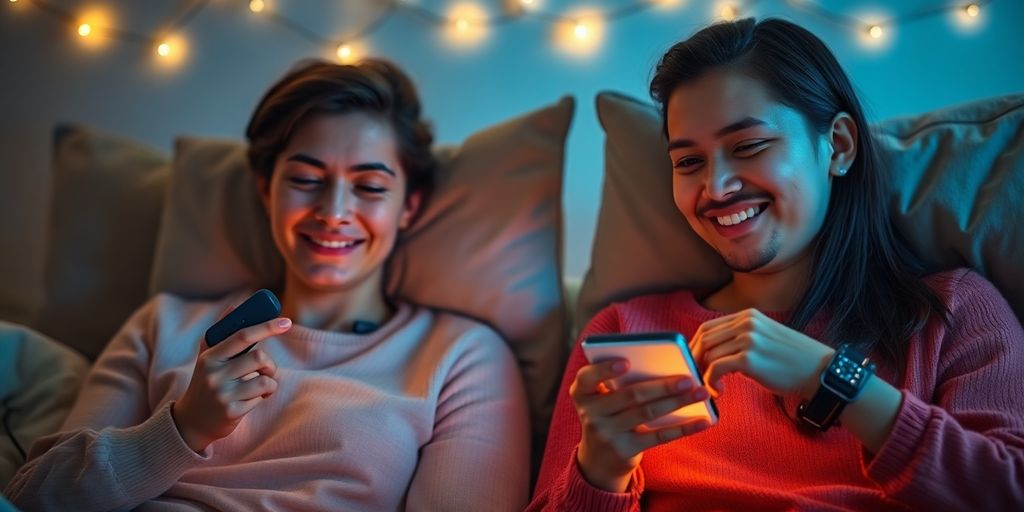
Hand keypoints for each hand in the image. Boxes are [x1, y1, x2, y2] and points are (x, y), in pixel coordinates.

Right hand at [171, 314, 289, 451]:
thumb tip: (234, 306)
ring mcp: (222, 394)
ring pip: (265, 379)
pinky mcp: (231, 412)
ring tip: (261, 386)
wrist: (191, 421)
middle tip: (267, 370)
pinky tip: (250, 400)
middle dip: (270, 364)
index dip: (267, 327)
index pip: (242, 336)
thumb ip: (221, 333)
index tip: (286, 322)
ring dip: (270, 382)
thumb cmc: (206, 383)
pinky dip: (262, 397)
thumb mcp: (207, 358)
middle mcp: (214, 374)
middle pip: (259, 357)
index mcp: (210, 356)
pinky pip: (261, 398)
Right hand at [570, 359, 712, 492]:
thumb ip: (619, 382)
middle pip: (630, 395)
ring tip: (701, 393)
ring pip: (647, 413)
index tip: (626, 362)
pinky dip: (683, 428)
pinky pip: (658, 436)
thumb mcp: (601, 398)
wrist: (599, 459)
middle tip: (688, 378)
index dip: (605, 370)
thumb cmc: (608, 414)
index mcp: (581, 393)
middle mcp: (590, 413)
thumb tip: (666, 367)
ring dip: (677, 402)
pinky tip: (702, 420)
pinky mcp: (625, 450)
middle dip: (662, 385)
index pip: (587, 378)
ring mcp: (607, 434)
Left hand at [689, 308, 832, 400]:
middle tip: (697, 378)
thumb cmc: (792, 360)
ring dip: (704, 374)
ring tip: (712, 387)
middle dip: (695, 360)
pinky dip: (711, 381)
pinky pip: (716, 368)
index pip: (708, 327)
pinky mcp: (749, 358)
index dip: (695, 346)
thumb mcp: (764, 338)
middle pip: (704, 339)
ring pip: (708, 354)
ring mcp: (748, 339)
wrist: (820, 371)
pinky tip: (719, 391)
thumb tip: (713, 354)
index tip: (695, 363)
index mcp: (747, 316)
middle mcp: (746, 322)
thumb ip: (740, 339)